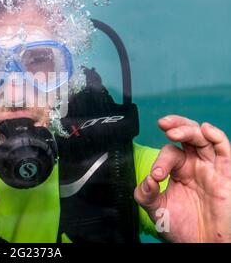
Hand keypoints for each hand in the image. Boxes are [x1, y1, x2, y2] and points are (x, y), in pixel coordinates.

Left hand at [134, 115, 230, 241]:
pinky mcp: (226, 174)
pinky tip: (205, 130)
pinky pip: (224, 150)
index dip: (160, 161)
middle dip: (174, 124)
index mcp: (179, 169)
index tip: (156, 177)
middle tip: (162, 124)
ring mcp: (212, 167)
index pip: (170, 153)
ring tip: (173, 131)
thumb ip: (146, 194)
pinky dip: (216, 136)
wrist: (201, 244)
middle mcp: (195, 164)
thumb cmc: (182, 226)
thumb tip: (146, 181)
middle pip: (187, 134)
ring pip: (203, 138)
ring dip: (188, 129)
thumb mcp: (157, 209)